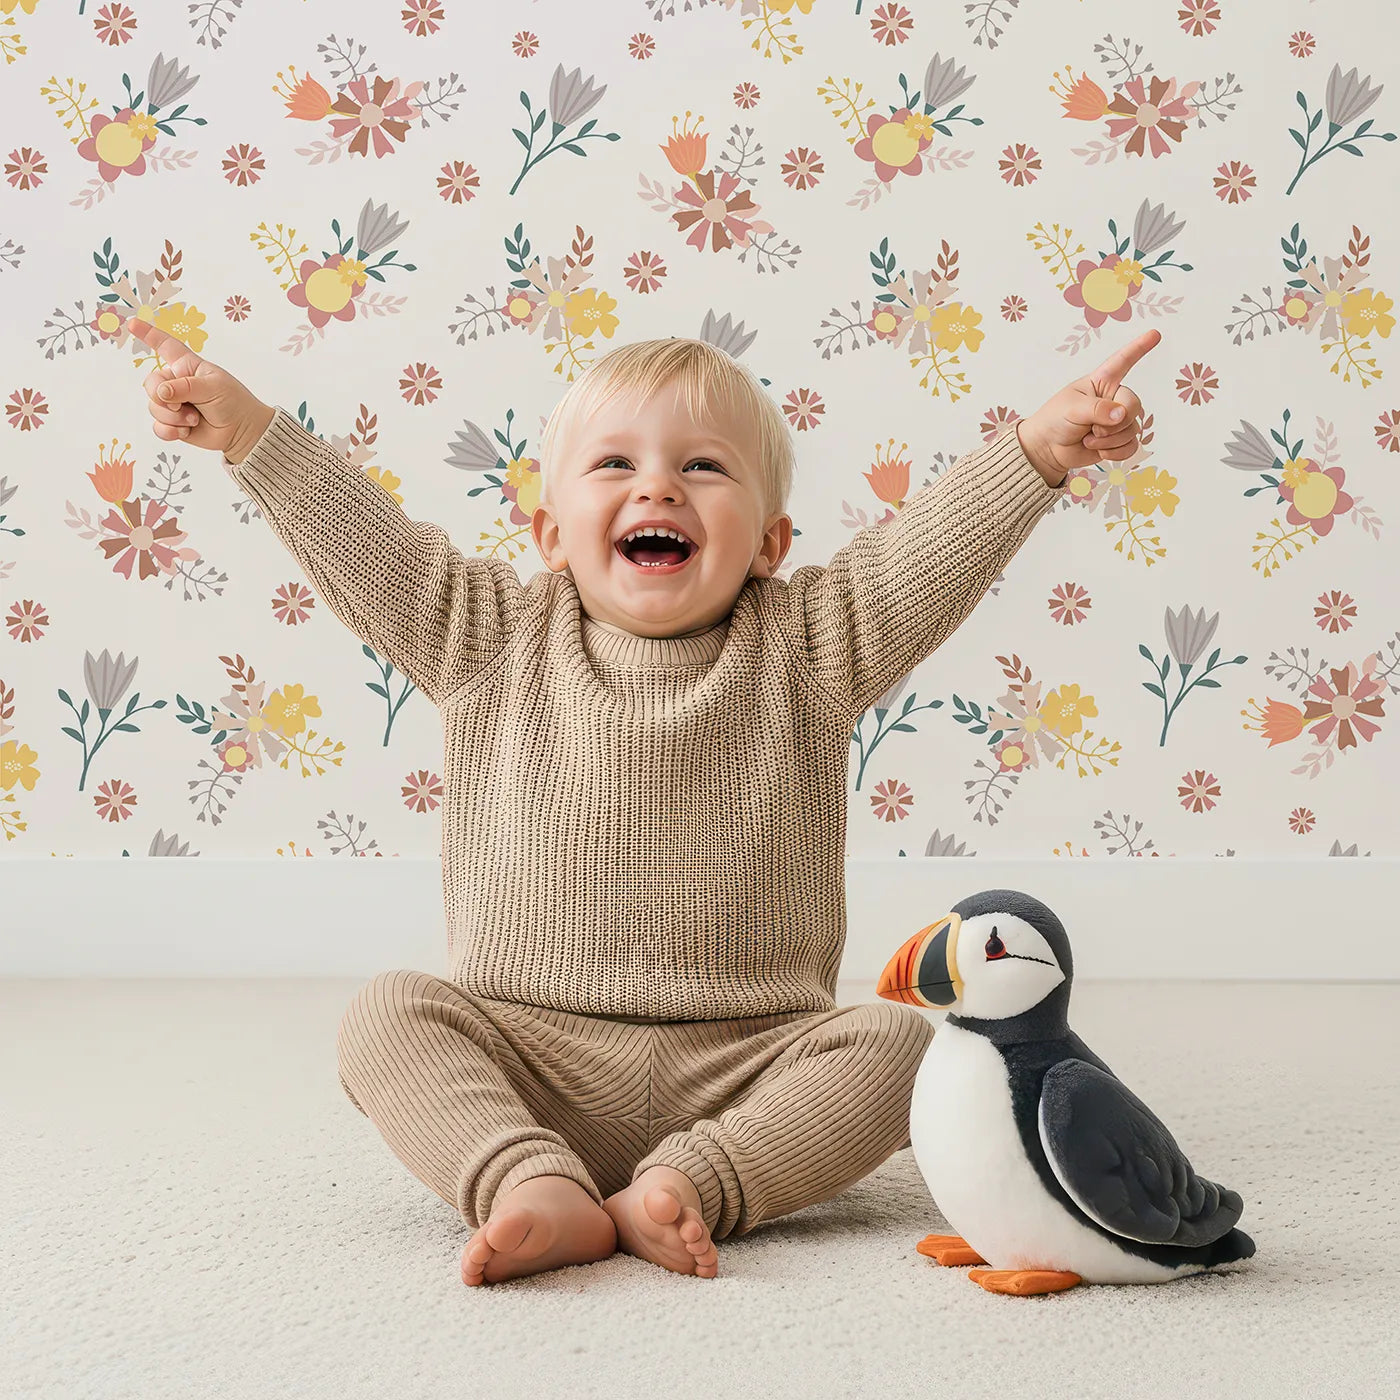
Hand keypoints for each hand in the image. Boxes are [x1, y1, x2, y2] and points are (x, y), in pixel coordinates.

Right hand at [125, 316, 270, 461]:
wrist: (242, 431)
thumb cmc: (233, 402)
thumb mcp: (212, 387)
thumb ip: (185, 387)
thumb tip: (160, 392)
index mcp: (187, 365)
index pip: (164, 345)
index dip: (147, 334)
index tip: (131, 324)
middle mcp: (176, 382)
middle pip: (150, 383)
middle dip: (161, 397)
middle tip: (181, 406)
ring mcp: (173, 403)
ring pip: (153, 407)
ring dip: (173, 417)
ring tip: (195, 419)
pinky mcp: (173, 423)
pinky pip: (157, 427)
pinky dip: (170, 431)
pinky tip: (186, 430)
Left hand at [1016, 328, 1160, 486]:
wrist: (1048, 449)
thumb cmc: (1055, 420)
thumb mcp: (1072, 408)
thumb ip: (1097, 409)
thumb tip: (1121, 414)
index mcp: (1101, 382)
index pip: (1123, 361)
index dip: (1139, 348)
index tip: (1155, 334)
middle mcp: (1113, 398)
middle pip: (1134, 405)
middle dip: (1116, 422)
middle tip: (1093, 429)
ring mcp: (1117, 420)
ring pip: (1132, 429)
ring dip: (1109, 440)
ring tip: (1088, 439)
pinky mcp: (1118, 440)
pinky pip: (1131, 446)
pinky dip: (1115, 452)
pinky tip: (1099, 451)